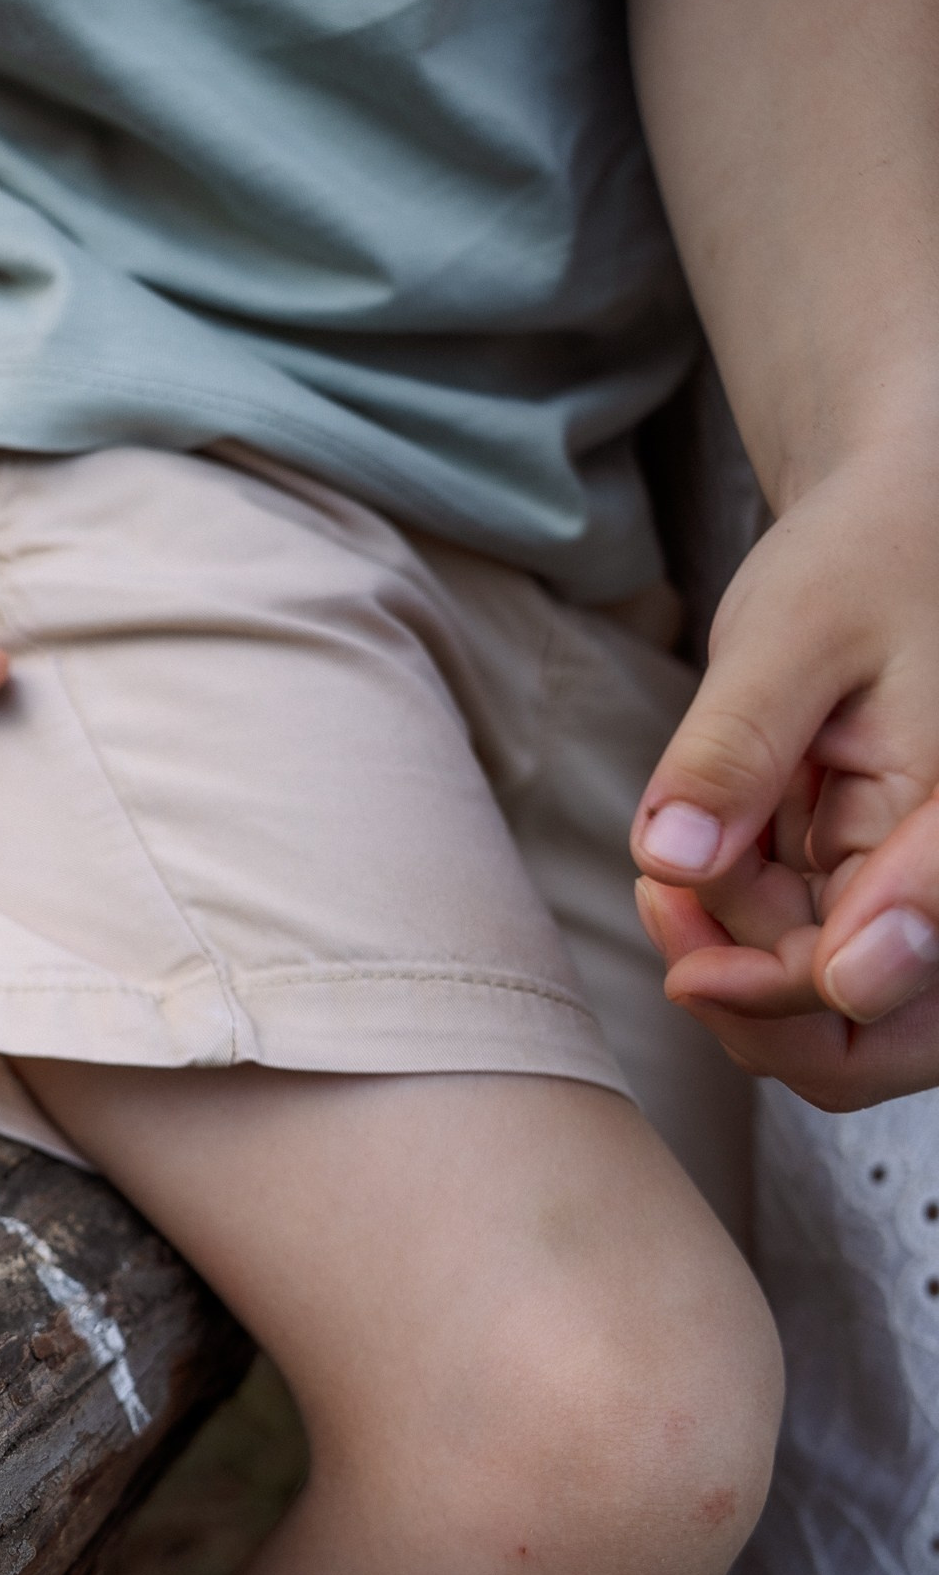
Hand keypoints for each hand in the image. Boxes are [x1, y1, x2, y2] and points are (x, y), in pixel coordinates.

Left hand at [631, 452, 938, 1105]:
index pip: (901, 958)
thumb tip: (677, 859)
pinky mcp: (882, 899)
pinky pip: (808, 972)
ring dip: (734, 967)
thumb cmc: (865, 558)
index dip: (788, 993)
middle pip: (869, 1043)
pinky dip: (739, 942)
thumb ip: (736, 748)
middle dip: (748, 1001)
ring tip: (674, 868)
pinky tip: (696, 867)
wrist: (900, 531)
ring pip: (828, 1022)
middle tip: (661, 904)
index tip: (694, 976)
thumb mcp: (789, 631)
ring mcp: (923, 902)